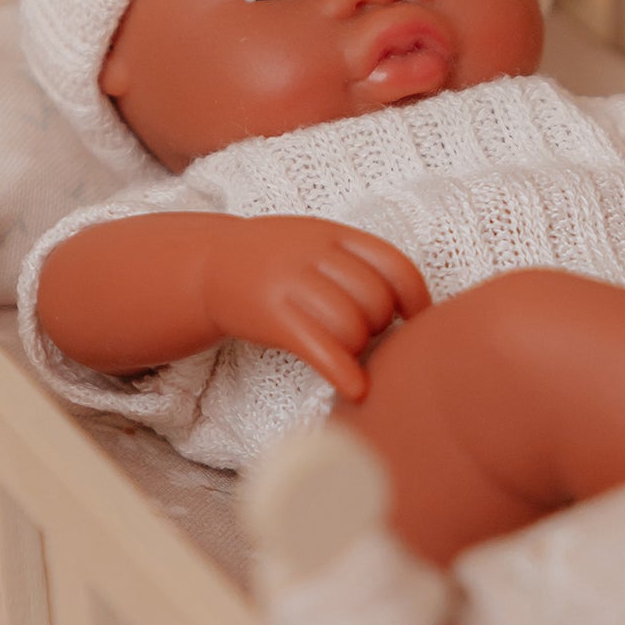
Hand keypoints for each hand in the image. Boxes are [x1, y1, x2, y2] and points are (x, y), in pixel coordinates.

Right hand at [203, 216, 431, 401]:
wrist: (207, 266)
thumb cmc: (276, 262)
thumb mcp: (316, 242)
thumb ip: (358, 261)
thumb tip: (413, 300)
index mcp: (333, 234)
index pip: (394, 265)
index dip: (415, 298)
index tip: (417, 319)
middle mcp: (313, 254)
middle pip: (375, 301)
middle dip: (379, 326)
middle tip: (361, 332)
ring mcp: (290, 283)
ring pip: (352, 327)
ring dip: (357, 348)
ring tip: (343, 348)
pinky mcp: (271, 317)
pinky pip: (320, 348)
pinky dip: (343, 373)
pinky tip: (355, 390)